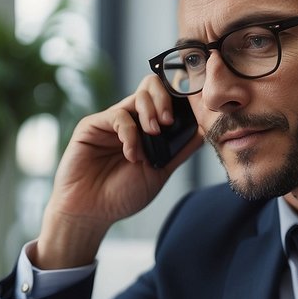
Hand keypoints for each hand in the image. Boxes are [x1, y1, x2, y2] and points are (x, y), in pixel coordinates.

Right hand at [34, 76, 202, 269]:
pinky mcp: (93, 125)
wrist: (92, 212)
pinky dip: (130, 134)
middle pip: (152, 85)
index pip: (166, 99)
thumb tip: (206, 129)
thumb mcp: (160, 172)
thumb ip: (180, 150)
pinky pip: (119, 116)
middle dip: (165, 98)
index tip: (191, 109)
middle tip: (168, 122)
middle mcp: (131, 120)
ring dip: (150, 113)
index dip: (179, 98)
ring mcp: (112, 121)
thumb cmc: (123, 195)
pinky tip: (131, 155)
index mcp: (147, 129)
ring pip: (138, 95)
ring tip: (153, 136)